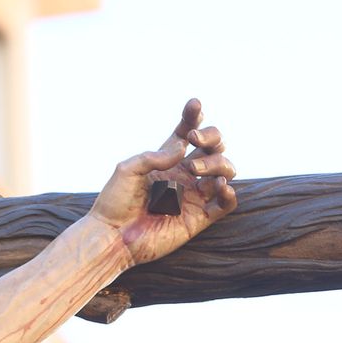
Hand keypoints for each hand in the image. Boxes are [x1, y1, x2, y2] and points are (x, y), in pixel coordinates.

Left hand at [89, 99, 236, 267]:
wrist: (112, 237)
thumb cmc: (114, 203)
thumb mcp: (127, 169)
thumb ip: (156, 156)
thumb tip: (183, 147)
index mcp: (165, 161)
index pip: (186, 133)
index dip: (194, 117)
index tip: (194, 105)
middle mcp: (183, 176)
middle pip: (213, 147)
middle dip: (211, 137)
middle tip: (194, 141)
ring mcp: (193, 196)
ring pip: (224, 171)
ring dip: (218, 163)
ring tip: (196, 170)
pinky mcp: (198, 219)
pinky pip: (225, 204)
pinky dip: (229, 194)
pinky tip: (219, 187)